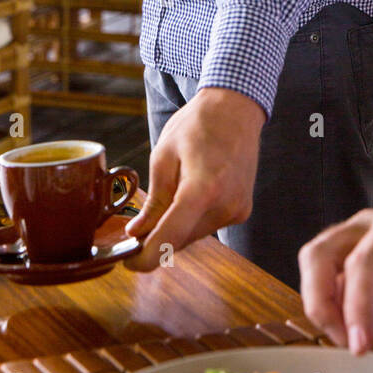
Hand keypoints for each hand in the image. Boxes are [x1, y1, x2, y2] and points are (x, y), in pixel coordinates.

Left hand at [123, 87, 264, 270]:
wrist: (234, 109)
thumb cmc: (196, 125)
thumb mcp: (164, 156)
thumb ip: (154, 200)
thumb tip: (138, 232)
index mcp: (202, 189)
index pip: (171, 238)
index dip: (147, 257)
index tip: (129, 263)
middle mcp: (225, 205)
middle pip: (181, 239)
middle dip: (157, 239)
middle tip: (137, 228)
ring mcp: (237, 210)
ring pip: (194, 235)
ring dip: (176, 228)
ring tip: (169, 195)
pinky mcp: (242, 210)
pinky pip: (209, 226)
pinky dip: (193, 220)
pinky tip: (188, 195)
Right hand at [298, 202, 372, 354]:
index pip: (363, 263)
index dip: (355, 307)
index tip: (359, 344)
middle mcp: (370, 226)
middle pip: (320, 256)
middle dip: (322, 304)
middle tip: (348, 343)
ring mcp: (360, 240)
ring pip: (319, 268)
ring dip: (331, 309)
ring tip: (367, 338)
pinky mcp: (358, 259)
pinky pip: (335, 285)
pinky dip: (346, 312)